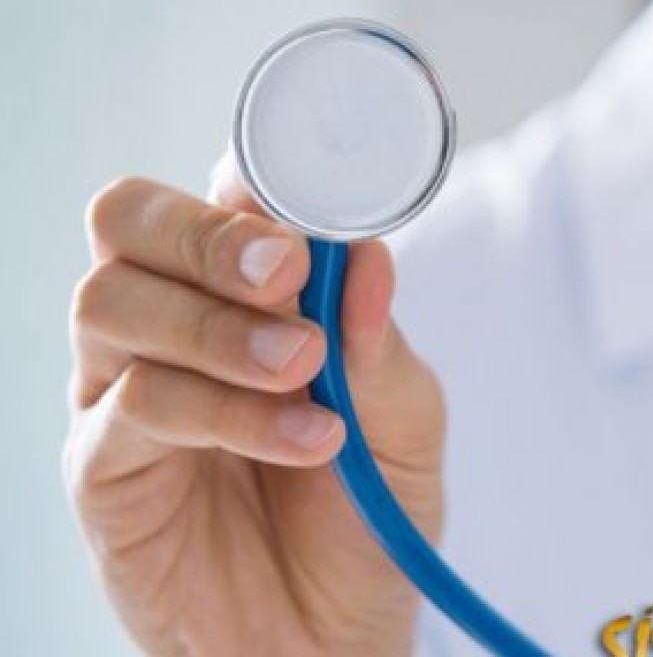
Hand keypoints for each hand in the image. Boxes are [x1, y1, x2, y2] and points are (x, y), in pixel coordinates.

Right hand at [64, 156, 443, 655]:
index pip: (212, 198)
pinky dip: (224, 411)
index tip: (308, 218)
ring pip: (113, 303)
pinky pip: (133, 406)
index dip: (249, 186)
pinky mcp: (103, 469)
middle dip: (206, 234)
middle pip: (128, 224)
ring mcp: (123, 393)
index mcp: (241, 299)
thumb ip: (381, 345)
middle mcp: (169, 328)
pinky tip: (304, 439)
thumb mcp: (404, 424)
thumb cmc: (366, 517)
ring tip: (305, 370)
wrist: (334, 637)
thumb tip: (370, 258)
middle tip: (286, 271)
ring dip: (218, 328)